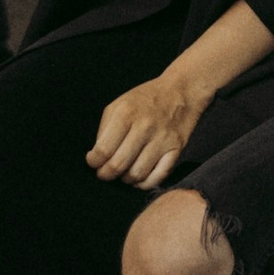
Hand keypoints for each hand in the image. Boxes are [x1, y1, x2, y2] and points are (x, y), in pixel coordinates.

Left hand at [87, 67, 214, 186]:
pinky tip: (139, 178)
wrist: (180, 90)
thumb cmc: (146, 99)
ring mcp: (162, 139)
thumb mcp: (119, 104)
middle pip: (118, 165)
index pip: (103, 150)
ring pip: (137, 174)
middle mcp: (144, 127)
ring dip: (125, 179)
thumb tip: (97, 156)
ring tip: (122, 174)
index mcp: (126, 114)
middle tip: (104, 173)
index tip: (93, 162)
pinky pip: (159, 177)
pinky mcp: (176, 148)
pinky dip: (145, 183)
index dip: (93, 162)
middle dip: (106, 174)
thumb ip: (105, 129)